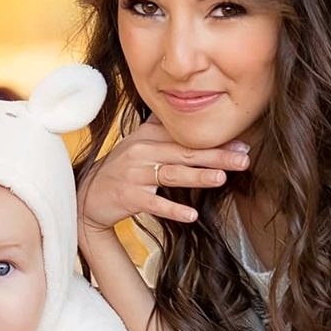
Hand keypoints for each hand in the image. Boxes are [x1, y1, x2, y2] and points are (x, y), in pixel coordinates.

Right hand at [77, 121, 248, 234]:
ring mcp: (134, 175)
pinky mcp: (128, 197)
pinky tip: (191, 215)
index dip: (214, 140)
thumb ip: (160, 130)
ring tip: (221, 178)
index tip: (241, 143)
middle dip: (216, 155)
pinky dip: (172, 210)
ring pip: (172, 174)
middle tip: (244, 159)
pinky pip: (153, 204)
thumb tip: (187, 115)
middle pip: (184, 153)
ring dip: (197, 176)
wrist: (87, 196)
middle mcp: (141, 153)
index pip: (186, 137)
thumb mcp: (136, 144)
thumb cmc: (118, 169)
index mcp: (147, 138)